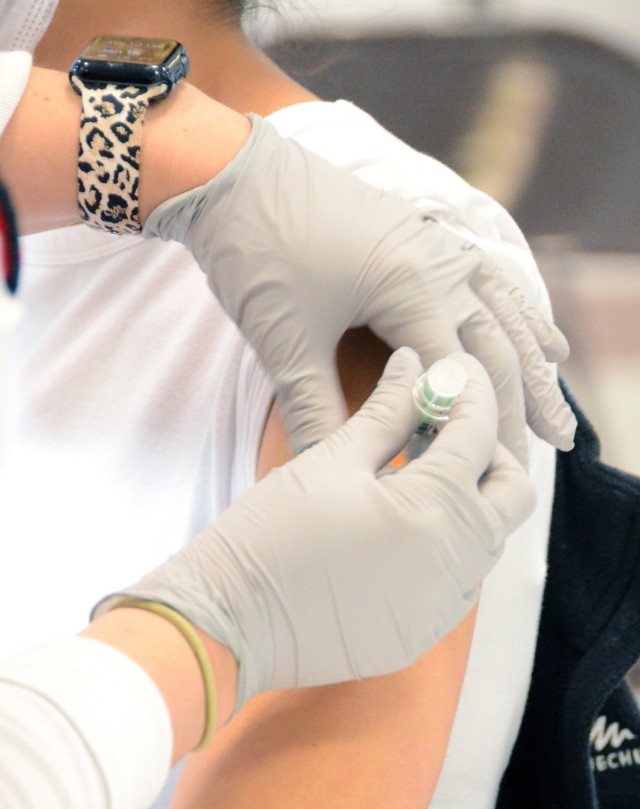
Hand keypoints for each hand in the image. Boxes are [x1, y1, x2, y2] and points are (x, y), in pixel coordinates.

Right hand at [95, 349, 534, 706]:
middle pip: (513, 494)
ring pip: (489, 539)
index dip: (472, 393)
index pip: (479, 434)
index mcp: (432, 509)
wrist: (227, 624)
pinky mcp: (421, 634)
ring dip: (471, 499)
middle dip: (491, 452)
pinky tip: (404, 527)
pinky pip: (460, 581)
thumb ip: (386, 412)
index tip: (456, 373)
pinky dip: (449, 545)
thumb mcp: (331, 461)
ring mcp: (442, 607)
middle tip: (448, 430)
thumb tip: (413, 366)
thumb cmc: (269, 534)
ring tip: (421, 474)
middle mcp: (454, 563)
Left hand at [143, 116, 575, 463]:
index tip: (479, 474)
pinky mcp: (419, 234)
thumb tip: (327, 473)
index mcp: (413, 287)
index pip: (460, 376)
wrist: (228, 172)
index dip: (471, 430)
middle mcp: (439, 262)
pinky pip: (484, 280)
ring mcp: (434, 242)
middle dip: (518, 404)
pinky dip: (511, 313)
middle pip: (495, 346)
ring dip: (527, 362)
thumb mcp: (285, 341)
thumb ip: (314, 411)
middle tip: (537, 455)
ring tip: (554, 405)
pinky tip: (533, 330)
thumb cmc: (256, 251)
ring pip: (499, 312)